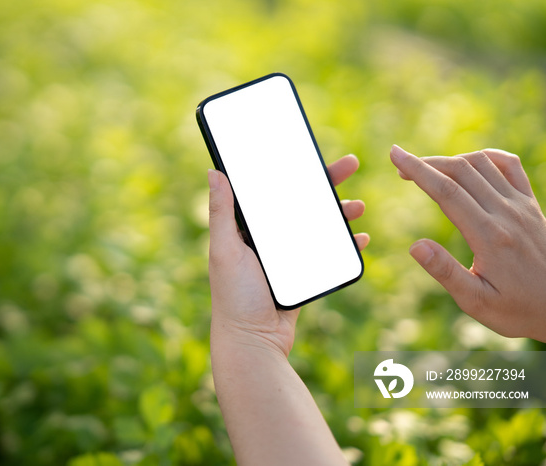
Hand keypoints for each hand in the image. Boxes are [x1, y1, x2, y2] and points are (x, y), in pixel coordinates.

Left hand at [208, 154, 369, 355]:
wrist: (254, 342)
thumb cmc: (233, 297)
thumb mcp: (225, 250)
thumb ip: (221, 213)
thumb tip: (213, 172)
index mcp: (245, 227)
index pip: (270, 189)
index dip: (290, 169)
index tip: (310, 151)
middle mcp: (266, 237)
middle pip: (299, 201)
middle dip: (325, 183)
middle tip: (350, 164)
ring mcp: (287, 255)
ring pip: (317, 224)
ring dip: (339, 212)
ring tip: (358, 206)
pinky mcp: (303, 273)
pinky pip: (327, 251)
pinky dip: (345, 243)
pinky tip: (360, 238)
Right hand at [390, 145, 545, 341]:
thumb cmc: (517, 310)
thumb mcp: (476, 302)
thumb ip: (446, 272)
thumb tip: (415, 246)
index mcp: (489, 237)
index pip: (447, 192)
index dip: (417, 170)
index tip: (395, 154)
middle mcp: (507, 214)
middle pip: (461, 171)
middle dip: (426, 162)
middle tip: (400, 166)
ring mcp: (522, 206)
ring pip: (482, 164)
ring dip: (451, 160)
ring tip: (428, 170)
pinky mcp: (532, 205)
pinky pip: (510, 166)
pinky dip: (485, 157)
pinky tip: (469, 164)